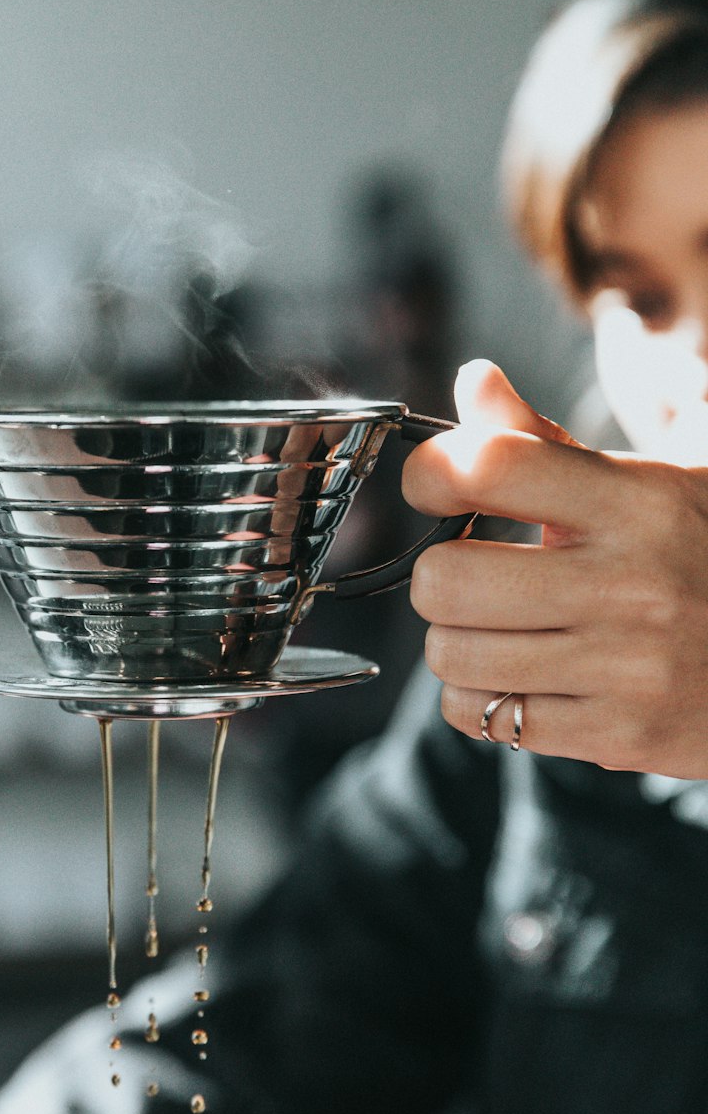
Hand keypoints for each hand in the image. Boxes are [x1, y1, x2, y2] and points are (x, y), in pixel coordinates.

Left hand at [402, 358, 707, 777]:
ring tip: (497, 631)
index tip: (436, 489)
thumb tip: (474, 380)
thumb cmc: (699, 556)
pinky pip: (481, 716)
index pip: (491, 466)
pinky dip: (478, 699)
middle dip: (439, 576)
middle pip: (446, 579)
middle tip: (472, 576)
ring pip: (452, 655)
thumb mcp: (645, 484)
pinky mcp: (617, 733)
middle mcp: (631, 583)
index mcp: (637, 501)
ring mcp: (625, 666)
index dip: (433, 474)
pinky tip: (516, 678)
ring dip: (455, 642)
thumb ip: (544, 443)